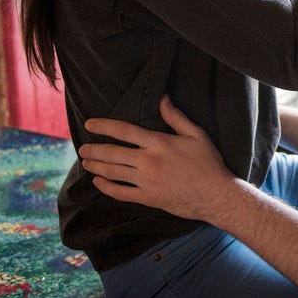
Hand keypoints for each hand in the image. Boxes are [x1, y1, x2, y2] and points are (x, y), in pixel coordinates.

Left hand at [79, 96, 233, 220]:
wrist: (215, 195)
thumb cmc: (208, 162)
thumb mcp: (196, 134)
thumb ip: (176, 117)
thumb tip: (162, 98)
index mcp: (159, 143)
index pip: (125, 131)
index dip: (104, 126)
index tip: (89, 124)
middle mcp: (149, 162)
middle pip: (113, 153)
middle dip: (94, 150)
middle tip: (82, 148)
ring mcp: (146, 182)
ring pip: (113, 173)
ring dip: (96, 167)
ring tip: (86, 162)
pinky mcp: (148, 198)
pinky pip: (120, 193)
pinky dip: (106, 187)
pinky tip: (98, 182)